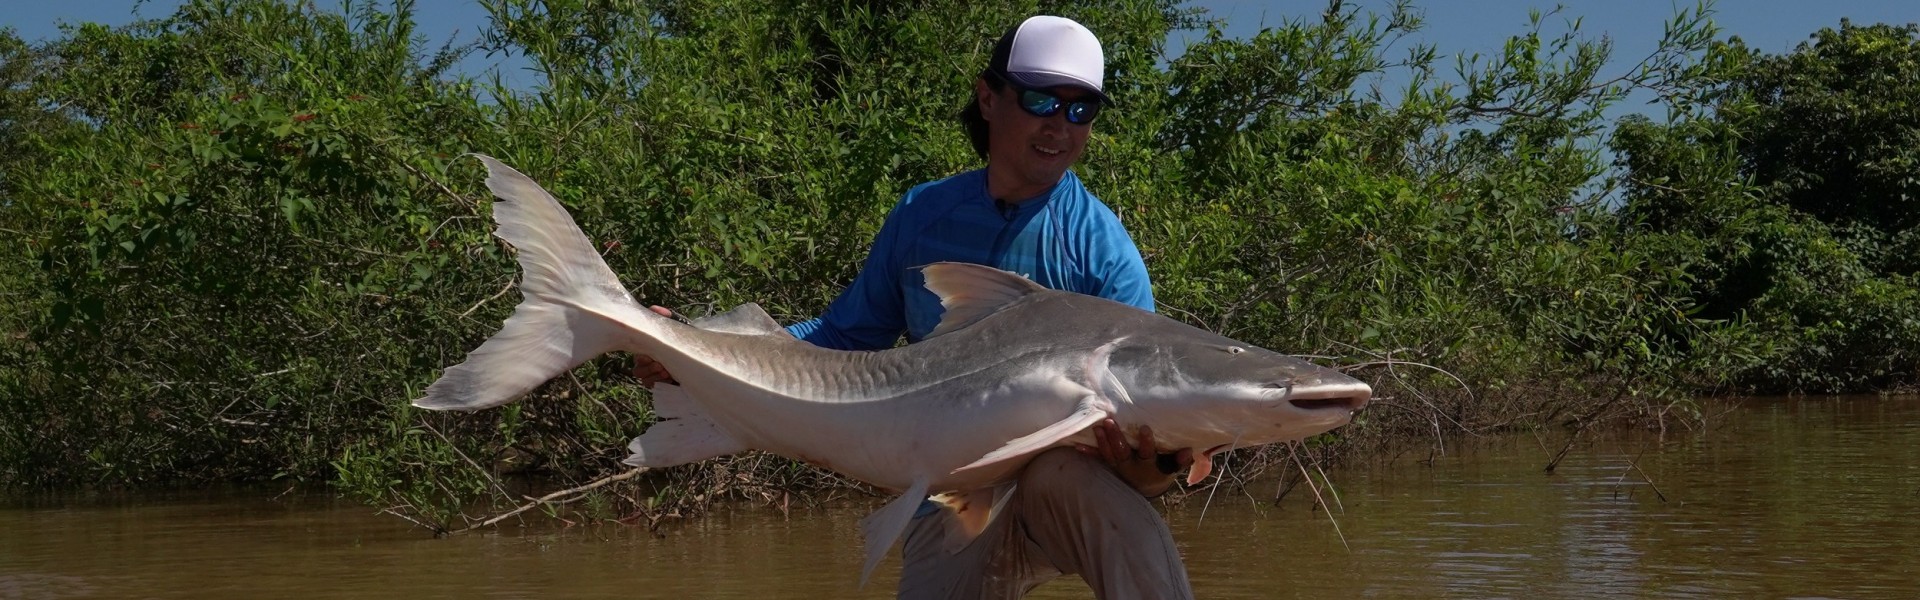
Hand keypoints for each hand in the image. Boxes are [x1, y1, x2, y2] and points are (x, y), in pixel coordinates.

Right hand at [630, 305, 677, 386]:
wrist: (693, 355)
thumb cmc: (679, 340)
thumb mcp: (673, 326)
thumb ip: (663, 317)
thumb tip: (655, 308)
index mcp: (645, 349)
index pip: (635, 355)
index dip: (640, 357)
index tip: (647, 356)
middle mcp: (646, 363)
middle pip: (637, 370)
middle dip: (648, 368)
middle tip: (660, 365)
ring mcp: (652, 374)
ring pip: (644, 379)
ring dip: (654, 376)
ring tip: (666, 371)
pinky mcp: (660, 384)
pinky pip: (652, 386)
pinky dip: (660, 382)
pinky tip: (669, 378)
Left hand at [1077, 419, 1193, 497]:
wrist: (1147, 487)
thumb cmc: (1162, 470)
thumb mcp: (1173, 467)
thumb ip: (1180, 460)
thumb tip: (1189, 451)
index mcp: (1149, 465)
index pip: (1148, 453)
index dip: (1146, 442)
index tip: (1145, 428)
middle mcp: (1132, 466)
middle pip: (1123, 453)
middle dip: (1116, 439)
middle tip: (1110, 422)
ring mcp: (1119, 467)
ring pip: (1109, 455)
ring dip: (1103, 441)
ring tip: (1097, 427)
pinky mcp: (1110, 466)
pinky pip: (1099, 460)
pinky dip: (1089, 453)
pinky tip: (1078, 446)